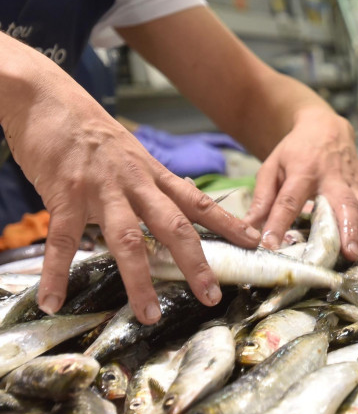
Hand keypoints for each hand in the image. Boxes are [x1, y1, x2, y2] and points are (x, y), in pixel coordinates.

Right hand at [0, 50, 259, 324]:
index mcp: (153, 175)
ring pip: (128, 241)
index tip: (254, 244)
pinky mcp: (66, 194)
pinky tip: (54, 299)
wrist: (46, 98)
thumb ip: (150, 183)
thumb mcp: (130, 155)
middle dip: (196, 264)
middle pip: (175, 227)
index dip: (229, 224)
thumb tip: (174, 203)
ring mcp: (102, 190)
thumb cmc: (88, 130)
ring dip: (140, 281)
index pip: (200, 202)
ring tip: (150, 315)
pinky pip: (62, 241)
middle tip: (212, 296)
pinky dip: (57, 273)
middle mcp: (135, 184)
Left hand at [244, 108, 357, 259]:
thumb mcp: (271, 167)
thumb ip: (262, 198)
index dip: (280, 221)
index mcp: (304, 171)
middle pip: (342, 205)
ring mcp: (356, 186)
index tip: (271, 245)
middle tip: (350, 254)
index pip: (291, 199)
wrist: (326, 126)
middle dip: (347, 230)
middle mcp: (334, 178)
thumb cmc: (294, 151)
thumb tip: (248, 228)